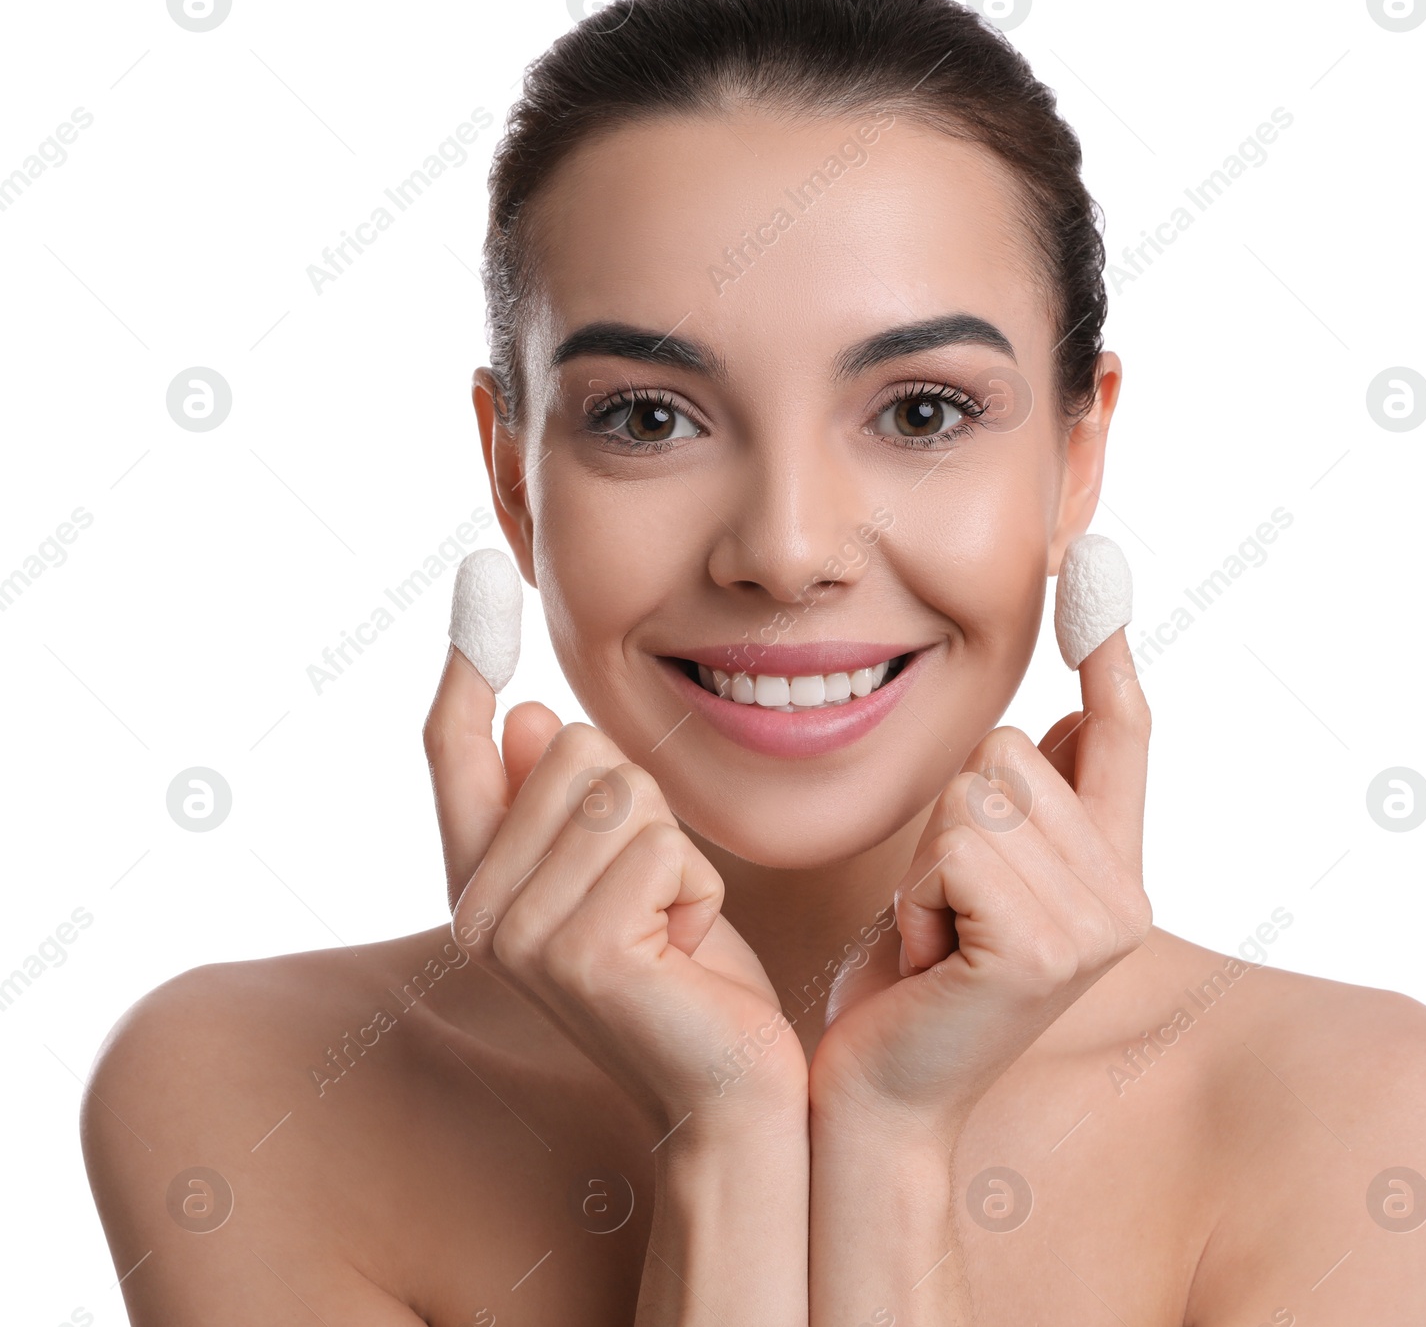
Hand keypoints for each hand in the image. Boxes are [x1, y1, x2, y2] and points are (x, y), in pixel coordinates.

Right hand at [421, 641, 808, 1145]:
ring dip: (674, 848)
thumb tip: (526, 714)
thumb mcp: (624, 869)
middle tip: (655, 888)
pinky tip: (688, 950)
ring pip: (620, 789)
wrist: (728, 1087)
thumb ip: (560, 803)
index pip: (455, 754)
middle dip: (642, 804)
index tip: (475, 579)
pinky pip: (660, 844)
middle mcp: (479, 912)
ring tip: (671, 922)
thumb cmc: (685, 975)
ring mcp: (521, 937)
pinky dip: (697, 887)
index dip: (465, 668)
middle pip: (572, 749)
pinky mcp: (580, 954)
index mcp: (481, 883)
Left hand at [808, 624, 1153, 1142]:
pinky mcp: (1045, 950)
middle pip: (1007, 750)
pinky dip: (918, 896)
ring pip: (977, 791)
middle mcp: (1125, 895)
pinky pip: (956, 845)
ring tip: (937, 933)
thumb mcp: (979, 875)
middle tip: (945, 910)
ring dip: (928, 862)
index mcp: (1113, 869)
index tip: (1097, 563)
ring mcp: (1096, 925)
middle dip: (948, 822)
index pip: (1124, 735)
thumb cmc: (919, 980)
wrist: (884, 1092)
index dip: (1108, 649)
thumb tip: (1070, 707)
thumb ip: (1042, 803)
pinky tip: (928, 957)